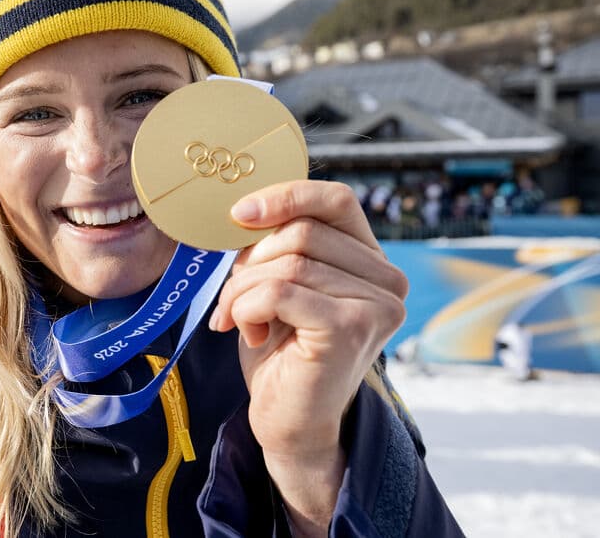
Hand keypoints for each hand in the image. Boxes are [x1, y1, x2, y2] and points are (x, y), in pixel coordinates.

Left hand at [207, 180, 407, 532]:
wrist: (289, 422)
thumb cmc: (282, 353)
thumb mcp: (283, 285)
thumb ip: (281, 245)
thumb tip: (247, 206)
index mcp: (371, 261)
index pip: (335, 200)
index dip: (286, 195)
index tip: (240, 213)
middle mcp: (386, 280)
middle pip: (301, 231)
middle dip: (250, 260)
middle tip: (231, 295)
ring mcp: (375, 305)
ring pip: (287, 262)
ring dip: (242, 289)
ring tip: (237, 318)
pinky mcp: (351, 329)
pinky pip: (280, 292)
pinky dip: (247, 307)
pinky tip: (246, 331)